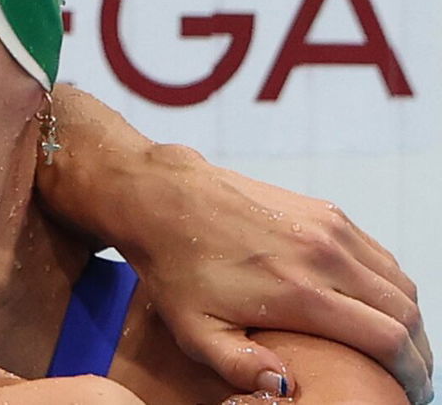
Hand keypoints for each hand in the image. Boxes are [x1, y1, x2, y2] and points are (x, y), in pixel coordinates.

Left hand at [39, 85, 431, 402]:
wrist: (167, 198)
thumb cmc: (177, 268)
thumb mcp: (194, 329)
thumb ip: (240, 364)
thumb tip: (285, 386)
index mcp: (298, 292)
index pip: (387, 339)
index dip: (410, 373)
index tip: (410, 393)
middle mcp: (324, 256)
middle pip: (405, 312)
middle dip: (416, 351)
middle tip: (409, 376)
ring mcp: (329, 228)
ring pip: (398, 281)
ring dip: (408, 318)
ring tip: (398, 347)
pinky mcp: (326, 211)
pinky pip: (378, 254)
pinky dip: (389, 285)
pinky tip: (376, 306)